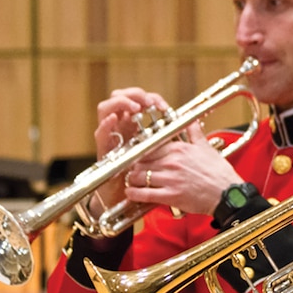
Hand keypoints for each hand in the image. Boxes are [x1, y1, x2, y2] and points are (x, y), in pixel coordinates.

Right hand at [89, 87, 170, 211]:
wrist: (126, 197)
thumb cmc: (145, 176)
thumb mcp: (162, 154)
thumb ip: (172, 138)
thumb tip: (192, 124)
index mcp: (135, 124)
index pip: (139, 100)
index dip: (151, 99)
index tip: (164, 107)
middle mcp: (120, 126)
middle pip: (121, 96)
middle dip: (134, 95)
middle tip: (149, 103)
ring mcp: (109, 135)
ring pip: (107, 108)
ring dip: (121, 103)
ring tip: (135, 108)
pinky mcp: (101, 148)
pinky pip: (100, 132)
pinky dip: (105, 124)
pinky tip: (113, 119)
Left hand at [121, 121, 242, 215]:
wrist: (227, 193)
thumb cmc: (218, 173)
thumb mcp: (206, 148)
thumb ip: (194, 132)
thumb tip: (191, 119)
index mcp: (179, 148)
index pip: (149, 147)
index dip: (140, 153)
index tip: (138, 157)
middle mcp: (172, 162)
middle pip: (140, 161)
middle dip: (134, 167)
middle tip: (133, 170)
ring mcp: (170, 179)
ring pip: (139, 176)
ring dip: (132, 180)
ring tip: (131, 182)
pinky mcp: (171, 195)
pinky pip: (145, 194)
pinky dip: (134, 194)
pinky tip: (131, 193)